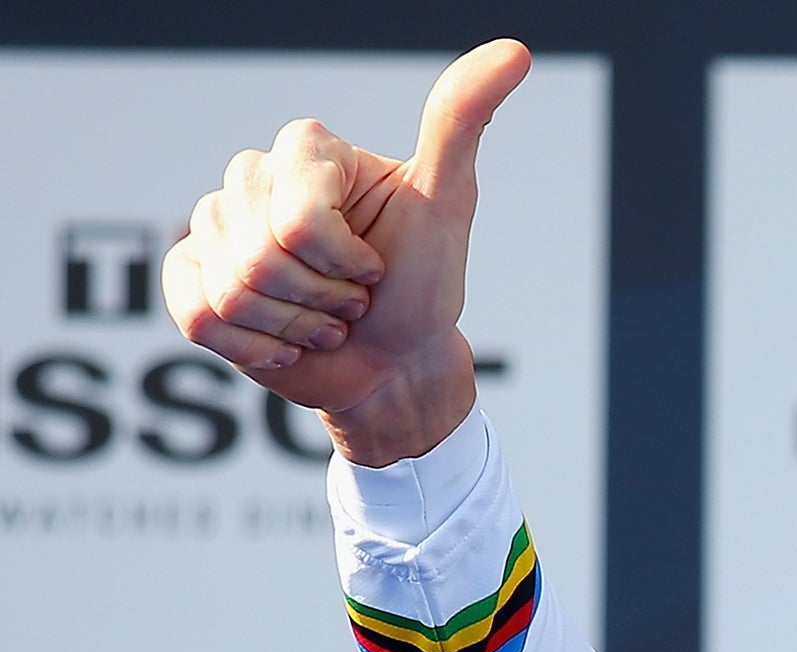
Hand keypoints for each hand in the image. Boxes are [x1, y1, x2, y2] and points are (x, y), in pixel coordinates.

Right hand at [162, 39, 531, 464]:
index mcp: (306, 150)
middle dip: (323, 299)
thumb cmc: (423, 285)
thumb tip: (513, 53)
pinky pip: (196, 315)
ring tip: (326, 318)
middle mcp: (253, 177)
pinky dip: (256, 346)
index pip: (298, 219)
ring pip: (231, 291)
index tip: (377, 267)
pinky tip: (288, 340)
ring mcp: (216, 226)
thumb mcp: (448, 204)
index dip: (344, 262)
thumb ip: (459, 124)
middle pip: (261, 256)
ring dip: (296, 326)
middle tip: (354, 300)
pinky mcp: (191, 275)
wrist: (396, 363)